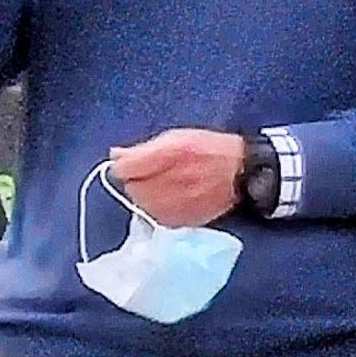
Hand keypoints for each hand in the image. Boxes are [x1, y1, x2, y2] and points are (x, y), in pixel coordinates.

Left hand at [112, 128, 243, 225]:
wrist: (240, 172)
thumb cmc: (208, 149)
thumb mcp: (176, 137)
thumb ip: (143, 148)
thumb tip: (115, 155)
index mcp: (170, 153)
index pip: (125, 168)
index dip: (125, 166)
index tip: (131, 164)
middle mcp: (173, 179)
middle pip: (132, 188)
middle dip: (136, 181)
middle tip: (151, 175)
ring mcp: (179, 202)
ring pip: (143, 205)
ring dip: (146, 197)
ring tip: (161, 187)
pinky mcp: (184, 219)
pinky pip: (158, 217)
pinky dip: (158, 210)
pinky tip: (170, 200)